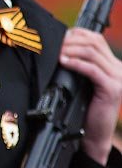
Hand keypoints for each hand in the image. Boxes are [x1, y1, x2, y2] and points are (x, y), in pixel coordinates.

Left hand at [59, 27, 121, 164]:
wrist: (93, 133)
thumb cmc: (83, 108)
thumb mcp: (80, 81)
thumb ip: (76, 65)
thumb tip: (56, 48)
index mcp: (112, 64)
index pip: (96, 38)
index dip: (76, 34)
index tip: (57, 36)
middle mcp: (118, 68)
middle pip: (94, 42)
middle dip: (71, 40)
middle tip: (53, 44)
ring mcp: (117, 77)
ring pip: (92, 53)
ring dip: (71, 50)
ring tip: (56, 53)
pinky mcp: (112, 88)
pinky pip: (92, 70)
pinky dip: (76, 64)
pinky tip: (64, 62)